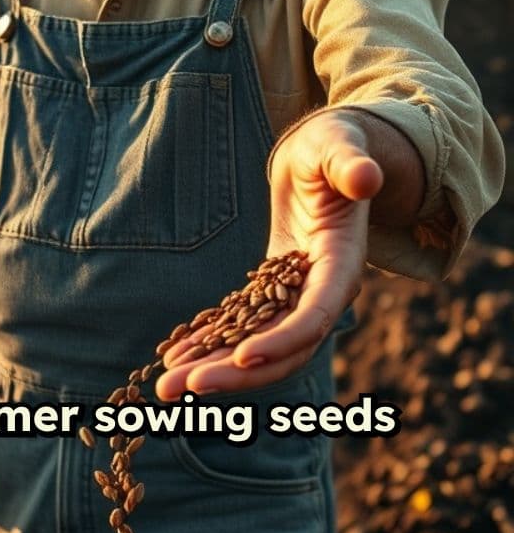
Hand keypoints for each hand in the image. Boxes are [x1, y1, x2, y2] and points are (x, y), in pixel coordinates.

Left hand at [155, 111, 382, 399]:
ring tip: (165, 385)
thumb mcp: (339, 146)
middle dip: (235, 374)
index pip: (316, 314)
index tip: (244, 357)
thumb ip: (351, 164)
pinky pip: (242, 328)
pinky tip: (174, 359)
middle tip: (182, 389)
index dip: (283, 340)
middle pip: (284, 350)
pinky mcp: (273, 292)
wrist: (324, 154)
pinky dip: (211, 344)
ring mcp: (297, 297)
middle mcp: (323, 292)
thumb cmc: (333, 144)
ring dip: (214, 368)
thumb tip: (366, 177)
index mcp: (342, 264)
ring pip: (259, 347)